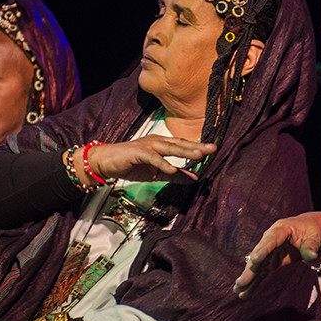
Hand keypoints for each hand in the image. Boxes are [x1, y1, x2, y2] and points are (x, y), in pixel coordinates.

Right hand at [87, 135, 216, 183]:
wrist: (106, 162)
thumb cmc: (132, 164)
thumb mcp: (158, 173)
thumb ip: (177, 176)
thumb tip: (195, 179)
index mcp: (163, 144)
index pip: (184, 145)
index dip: (199, 147)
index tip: (214, 150)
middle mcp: (157, 141)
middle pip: (180, 143)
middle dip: (197, 146)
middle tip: (213, 148)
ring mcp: (147, 145)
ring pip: (169, 148)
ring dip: (184, 151)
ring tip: (198, 156)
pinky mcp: (137, 152)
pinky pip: (152, 157)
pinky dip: (162, 163)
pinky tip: (171, 169)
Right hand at [234, 212, 320, 297]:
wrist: (315, 231)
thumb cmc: (315, 230)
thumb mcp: (315, 236)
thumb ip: (311, 247)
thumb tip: (311, 256)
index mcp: (282, 228)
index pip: (272, 240)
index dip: (263, 250)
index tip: (254, 260)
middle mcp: (272, 239)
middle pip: (259, 254)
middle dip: (250, 269)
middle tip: (241, 282)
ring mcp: (270, 250)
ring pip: (257, 265)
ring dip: (248, 278)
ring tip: (238, 290)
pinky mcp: (272, 260)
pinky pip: (262, 272)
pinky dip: (254, 282)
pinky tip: (245, 292)